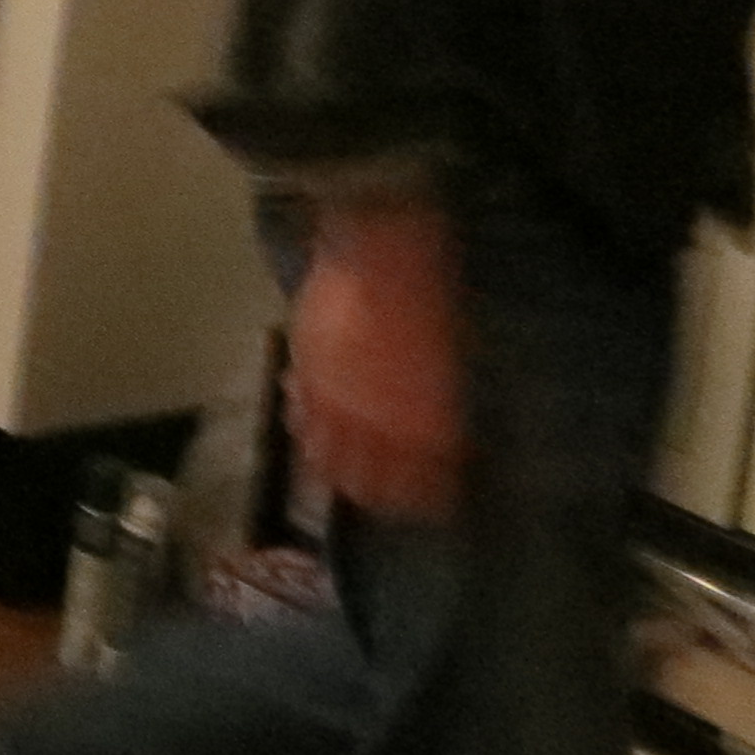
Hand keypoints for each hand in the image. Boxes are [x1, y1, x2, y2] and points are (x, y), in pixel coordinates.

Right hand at [287, 196, 463, 520]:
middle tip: (378, 494)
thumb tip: (443, 442)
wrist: (386, 250)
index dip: (425, 501)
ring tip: (335, 469)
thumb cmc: (441, 303)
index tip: (430, 503)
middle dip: (371, 493)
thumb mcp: (458, 366)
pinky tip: (303, 422)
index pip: (421, 486)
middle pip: (364, 481)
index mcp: (423, 429)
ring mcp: (332, 400)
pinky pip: (296, 414)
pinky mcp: (303, 370)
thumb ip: (444, 412)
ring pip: (322, 454)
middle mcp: (374, 427)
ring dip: (329, 466)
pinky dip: (300, 424)